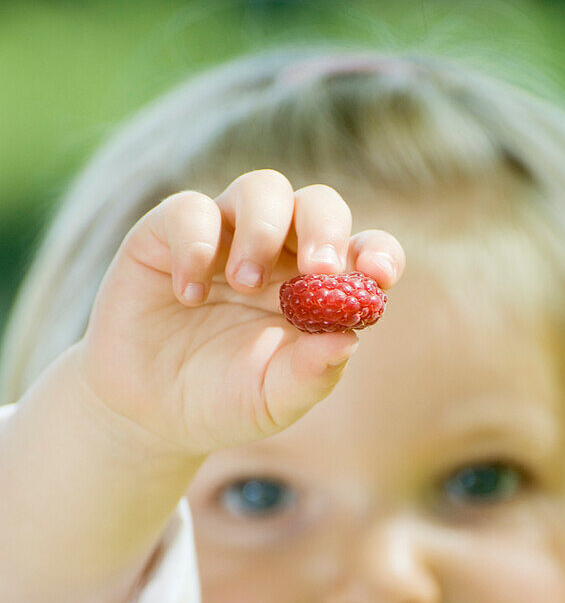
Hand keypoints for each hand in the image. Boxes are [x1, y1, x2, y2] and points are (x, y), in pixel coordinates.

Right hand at [72, 170, 404, 456]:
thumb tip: (349, 339)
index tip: (376, 275)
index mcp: (319, 290)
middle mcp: (279, 252)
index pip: (363, 251)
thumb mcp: (272, 400)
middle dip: (324, 229)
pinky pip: (191, 209)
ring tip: (243, 284)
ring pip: (262, 189)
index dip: (378, 253)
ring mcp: (226, 235)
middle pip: (318, 205)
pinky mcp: (169, 232)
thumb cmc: (222, 402)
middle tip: (318, 270)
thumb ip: (310, 374)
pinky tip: (188, 296)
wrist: (147, 413)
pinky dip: (196, 246)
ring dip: (262, 231)